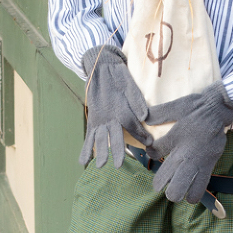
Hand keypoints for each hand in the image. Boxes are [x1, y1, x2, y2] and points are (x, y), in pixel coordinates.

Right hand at [79, 44, 151, 167]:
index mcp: (120, 106)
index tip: (149, 143)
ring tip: (100, 165)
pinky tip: (83, 161)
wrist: (100, 67)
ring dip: (99, 152)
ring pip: (99, 138)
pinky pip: (89, 135)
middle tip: (119, 165)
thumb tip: (145, 116)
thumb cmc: (118, 76)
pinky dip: (85, 148)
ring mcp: (98, 118)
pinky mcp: (93, 119)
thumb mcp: (130, 84)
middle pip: (113, 135)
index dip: (141, 135)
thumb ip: (137, 101)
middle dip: (118, 150)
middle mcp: (108, 115)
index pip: (131, 125)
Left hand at [145, 81, 232, 202]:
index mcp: (176, 137)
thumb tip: (144, 118)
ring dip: (176, 192)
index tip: (153, 150)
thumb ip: (159, 112)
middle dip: (160, 184)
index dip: (150, 153)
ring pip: (181, 189)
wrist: (219, 109)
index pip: (154, 152)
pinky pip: (200, 188)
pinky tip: (189, 193)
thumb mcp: (176, 105)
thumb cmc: (197, 107)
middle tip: (161, 182)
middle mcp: (185, 153)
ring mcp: (198, 161)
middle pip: (165, 179)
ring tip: (175, 188)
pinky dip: (192, 194)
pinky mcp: (209, 165)